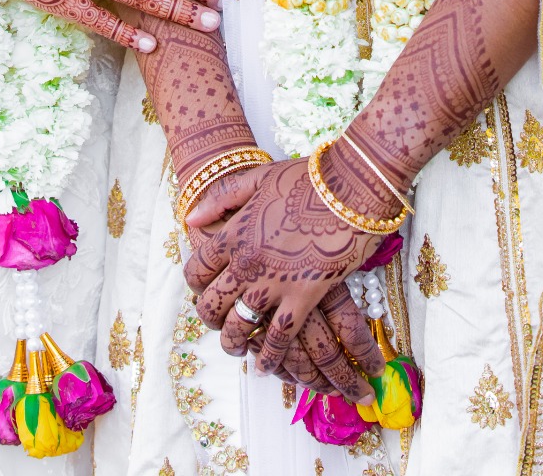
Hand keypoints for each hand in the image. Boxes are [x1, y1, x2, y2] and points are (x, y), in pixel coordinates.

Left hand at [183, 158, 384, 401]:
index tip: (205, 289)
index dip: (196, 284)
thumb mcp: (257, 178)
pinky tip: (265, 365)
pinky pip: (278, 339)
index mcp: (232, 233)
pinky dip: (269, 357)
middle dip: (210, 319)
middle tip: (219, 323)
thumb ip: (222, 198)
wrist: (350, 187)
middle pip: (211, 305)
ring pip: (239, 327)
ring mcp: (273, 284)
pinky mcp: (303, 299)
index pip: (196, 270)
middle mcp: (245, 263)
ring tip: (238, 348)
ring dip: (234, 342)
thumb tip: (192, 218)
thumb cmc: (306, 178)